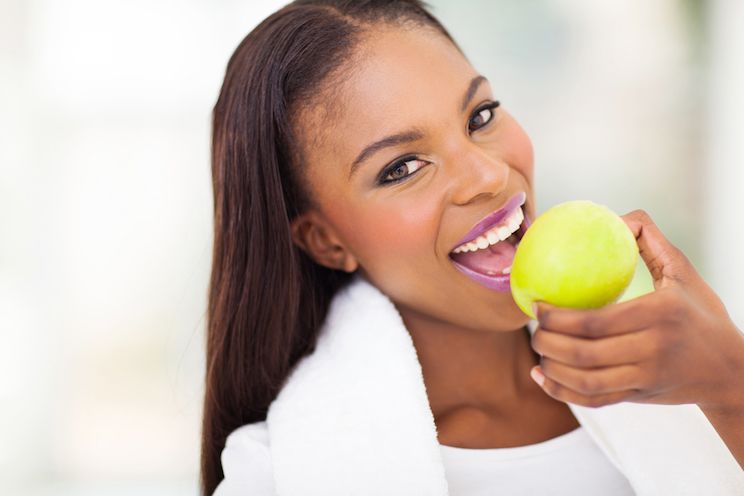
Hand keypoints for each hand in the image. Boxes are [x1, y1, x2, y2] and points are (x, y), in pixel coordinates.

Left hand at [529, 210, 743, 410]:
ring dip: (551, 368)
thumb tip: (616, 217)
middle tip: (532, 328)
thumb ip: (651, 241)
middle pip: (583, 353)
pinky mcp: (639, 397)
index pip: (595, 322)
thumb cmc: (701, 313)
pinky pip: (594, 400)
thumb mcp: (683, 273)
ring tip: (537, 351)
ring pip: (585, 381)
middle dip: (546, 342)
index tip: (538, 305)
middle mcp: (652, 350)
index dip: (558, 317)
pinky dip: (563, 393)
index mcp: (659, 314)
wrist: (729, 369)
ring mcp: (645, 378)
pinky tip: (542, 377)